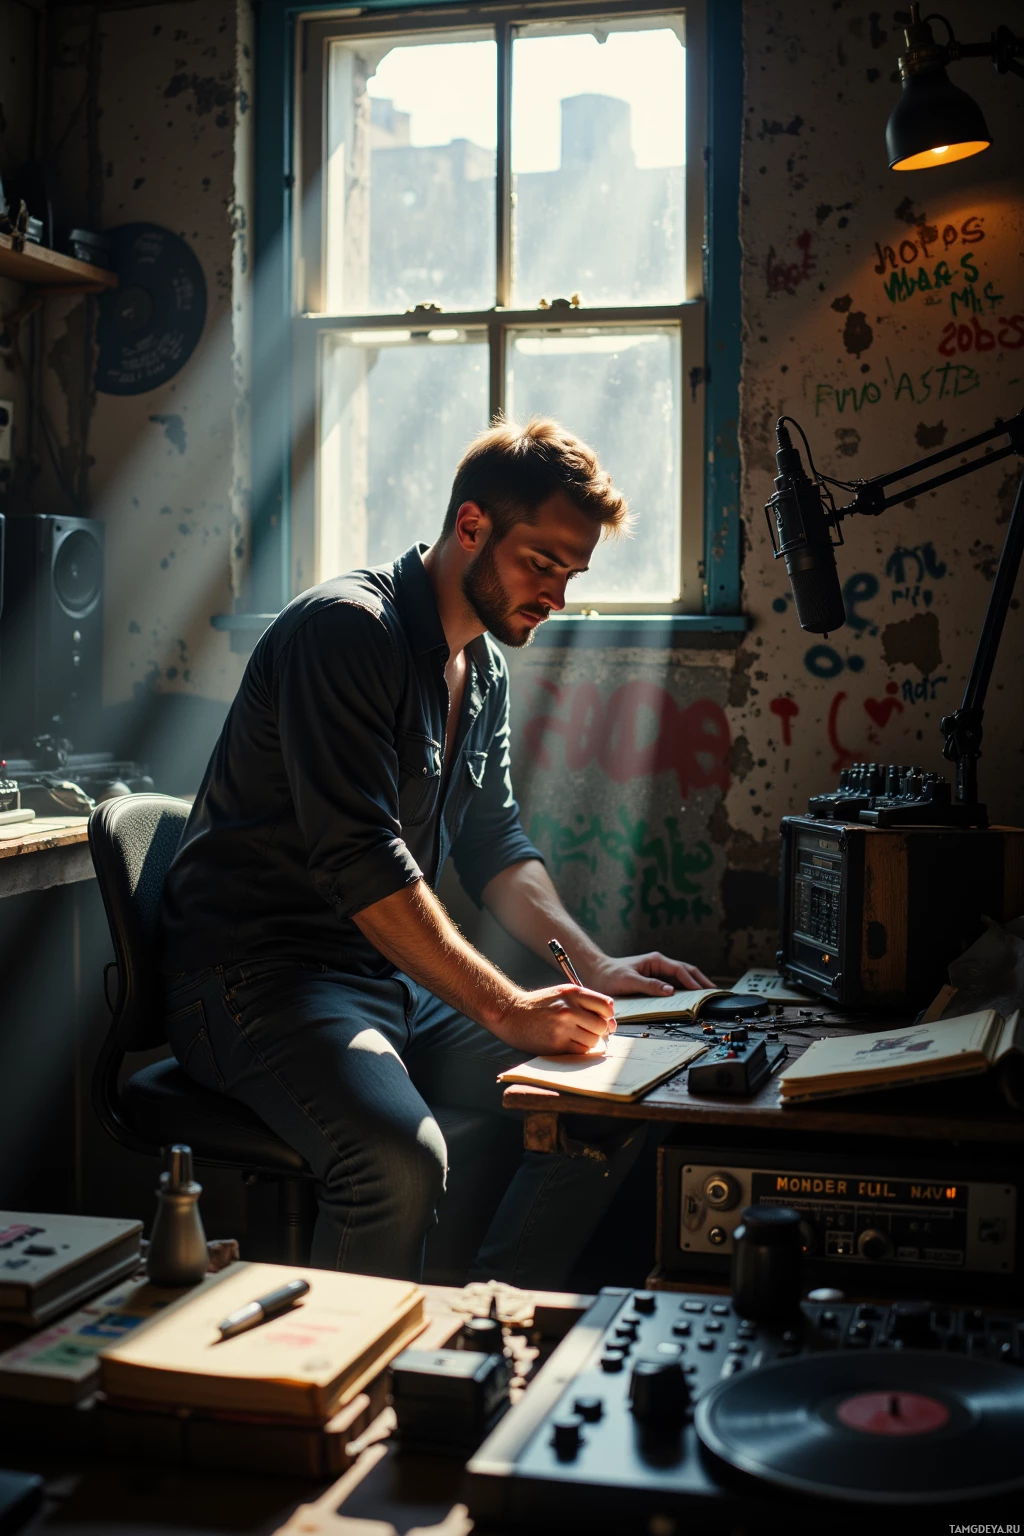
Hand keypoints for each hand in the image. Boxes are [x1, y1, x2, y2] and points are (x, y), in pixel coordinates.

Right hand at [493, 984, 615, 1055]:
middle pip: (602, 1025)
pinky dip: (579, 1049)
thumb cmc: (539, 1005)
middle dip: (600, 1031)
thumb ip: (585, 1002)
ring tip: (576, 1036)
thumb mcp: (562, 994)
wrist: (511, 1014)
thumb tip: (610, 1021)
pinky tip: (568, 1042)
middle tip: (590, 1031)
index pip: (607, 1006)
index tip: (604, 1020)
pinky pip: (580, 1050)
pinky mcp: (557, 1043)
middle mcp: (570, 1009)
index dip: (608, 1016)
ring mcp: (563, 1027)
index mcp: (573, 993)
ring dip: (589, 1041)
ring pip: (593, 1040)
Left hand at [585, 951, 713, 996]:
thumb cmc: (611, 975)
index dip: (693, 982)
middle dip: (700, 980)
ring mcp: (657, 971)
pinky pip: (673, 982)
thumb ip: (650, 986)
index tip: (702, 992)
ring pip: (682, 976)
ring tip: (707, 993)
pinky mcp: (653, 978)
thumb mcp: (630, 981)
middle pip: (686, 971)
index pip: (680, 971)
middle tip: (714, 991)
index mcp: (656, 961)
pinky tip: (690, 995)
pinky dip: (684, 988)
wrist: (597, 972)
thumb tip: (671, 991)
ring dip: (694, 983)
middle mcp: (658, 964)